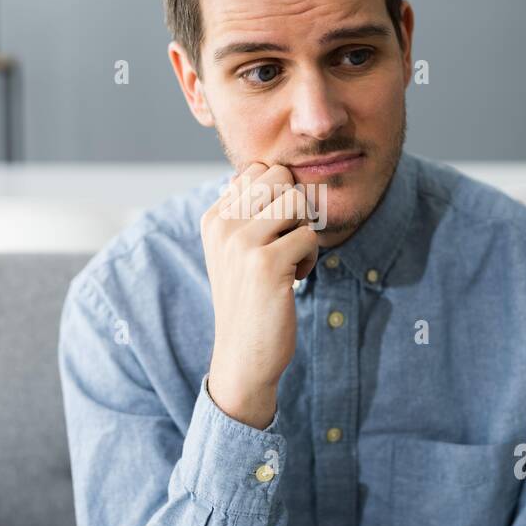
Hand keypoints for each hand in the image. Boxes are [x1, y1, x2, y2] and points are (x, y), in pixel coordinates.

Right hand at [201, 160, 318, 427]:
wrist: (242, 355)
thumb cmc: (248, 300)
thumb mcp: (234, 251)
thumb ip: (246, 211)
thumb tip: (274, 171)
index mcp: (214, 218)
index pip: (258, 170)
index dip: (280, 193)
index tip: (275, 228)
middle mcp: (223, 225)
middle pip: (280, 178)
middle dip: (296, 207)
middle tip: (289, 240)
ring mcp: (242, 243)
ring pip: (297, 203)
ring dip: (305, 230)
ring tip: (293, 258)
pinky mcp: (267, 264)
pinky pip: (309, 236)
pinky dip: (311, 258)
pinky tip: (296, 279)